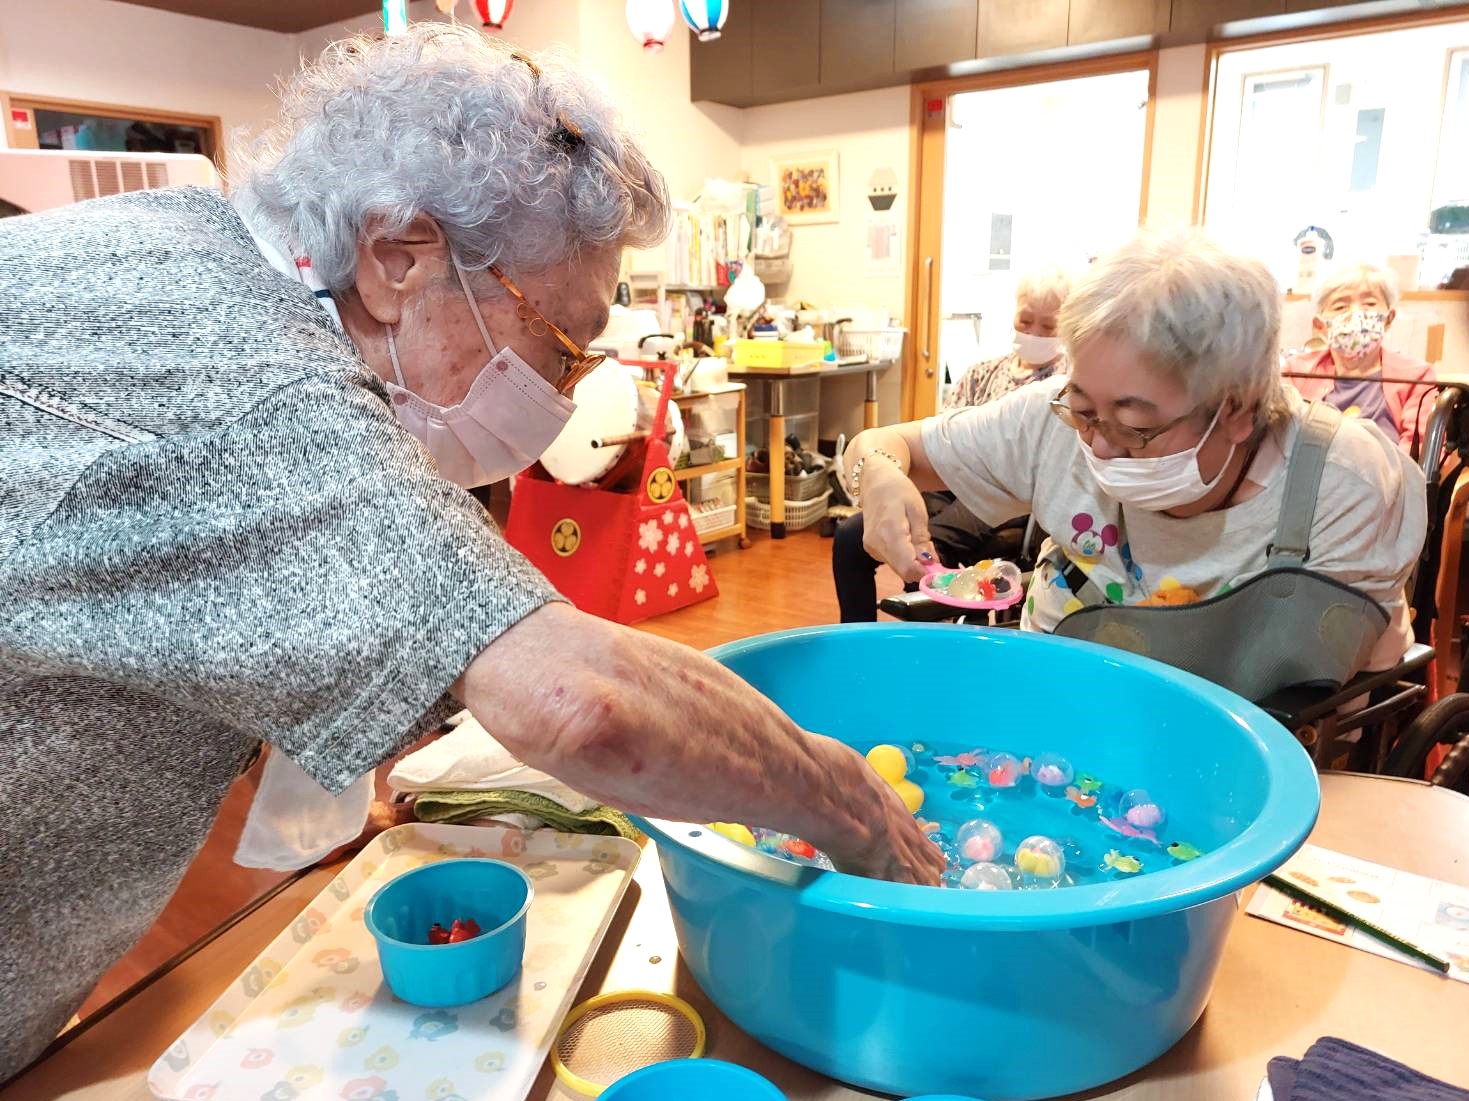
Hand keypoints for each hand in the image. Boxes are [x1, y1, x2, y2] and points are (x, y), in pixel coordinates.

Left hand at [460, 604, 943, 886]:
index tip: (914, 889)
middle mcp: (760, 727)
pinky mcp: (724, 708)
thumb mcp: (575, 728)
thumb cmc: (559, 707)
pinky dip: (835, 780)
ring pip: (829, 761)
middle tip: (931, 874)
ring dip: (873, 806)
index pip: (837, 801)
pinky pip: (802, 747)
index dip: (879, 849)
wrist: (534, 652)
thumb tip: (600, 729)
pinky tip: (820, 792)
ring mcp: (745, 712)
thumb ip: (600, 732)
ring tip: (900, 839)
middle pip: (849, 781)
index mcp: (741, 749)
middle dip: (895, 832)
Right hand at [859, 459, 934, 582]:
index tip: (939, 569)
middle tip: (932, 550)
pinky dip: (904, 557)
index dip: (926, 573)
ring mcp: (871, 548)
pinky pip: (892, 561)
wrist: (875, 481)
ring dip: (913, 561)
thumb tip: (929, 563)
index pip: (908, 568)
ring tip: (918, 539)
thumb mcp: (917, 510)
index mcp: (889, 533)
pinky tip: (907, 539)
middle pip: (904, 571)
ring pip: (899, 568)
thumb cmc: (897, 490)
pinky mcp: (871, 549)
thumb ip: (922, 539)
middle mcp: (876, 545)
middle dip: (922, 567)